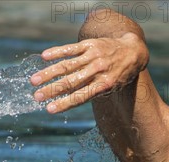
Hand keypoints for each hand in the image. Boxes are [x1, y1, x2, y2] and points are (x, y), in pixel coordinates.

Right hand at [30, 32, 148, 112]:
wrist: (133, 51)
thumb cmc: (120, 74)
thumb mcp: (112, 87)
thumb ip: (93, 92)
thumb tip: (68, 98)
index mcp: (104, 85)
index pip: (80, 96)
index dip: (64, 103)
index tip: (50, 109)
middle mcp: (97, 70)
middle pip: (70, 82)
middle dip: (52, 90)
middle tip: (36, 96)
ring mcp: (93, 56)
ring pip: (67, 65)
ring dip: (49, 73)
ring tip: (34, 80)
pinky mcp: (90, 44)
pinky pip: (71, 48)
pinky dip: (57, 52)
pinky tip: (44, 56)